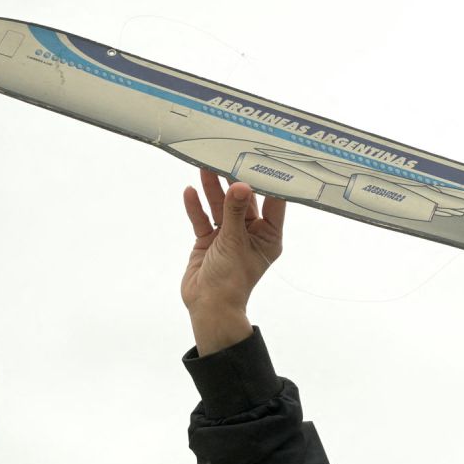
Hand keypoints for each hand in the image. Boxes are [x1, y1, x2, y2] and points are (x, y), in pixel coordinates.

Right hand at [182, 169, 285, 354]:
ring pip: (221, 207)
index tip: (264, 157)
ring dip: (213, 189)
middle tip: (226, 156)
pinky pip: (203, 220)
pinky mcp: (209, 242)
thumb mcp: (234, 242)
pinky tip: (190, 191)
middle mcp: (250, 234)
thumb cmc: (231, 280)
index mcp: (268, 236)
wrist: (208, 307)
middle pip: (244, 201)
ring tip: (204, 166)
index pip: (274, 202)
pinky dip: (196, 207)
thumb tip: (240, 185)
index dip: (269, 181)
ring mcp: (228, 237)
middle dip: (234, 180)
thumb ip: (235, 212)